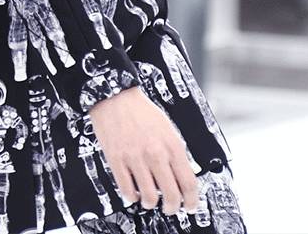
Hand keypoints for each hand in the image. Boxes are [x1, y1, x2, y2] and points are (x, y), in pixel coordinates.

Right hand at [87, 86, 199, 214]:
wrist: (116, 98)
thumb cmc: (141, 111)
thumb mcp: (168, 129)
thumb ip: (176, 153)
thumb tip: (181, 176)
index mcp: (172, 146)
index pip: (189, 183)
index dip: (191, 201)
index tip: (189, 206)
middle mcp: (155, 153)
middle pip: (171, 194)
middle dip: (173, 208)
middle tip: (171, 209)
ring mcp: (135, 158)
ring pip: (149, 196)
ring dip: (151, 204)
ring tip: (150, 201)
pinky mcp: (116, 160)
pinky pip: (126, 189)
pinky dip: (131, 197)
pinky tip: (133, 193)